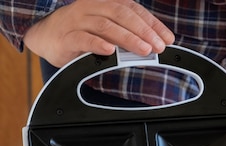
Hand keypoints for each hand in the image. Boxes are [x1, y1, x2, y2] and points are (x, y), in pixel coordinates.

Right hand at [23, 0, 173, 67]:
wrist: (47, 38)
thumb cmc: (82, 33)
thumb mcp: (107, 30)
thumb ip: (127, 34)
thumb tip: (154, 44)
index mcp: (104, 3)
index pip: (133, 9)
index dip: (152, 23)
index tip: (168, 39)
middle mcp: (91, 7)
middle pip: (120, 14)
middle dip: (143, 31)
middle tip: (159, 46)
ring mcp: (77, 20)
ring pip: (105, 25)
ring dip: (127, 38)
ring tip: (144, 50)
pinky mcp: (66, 37)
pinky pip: (83, 38)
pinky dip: (98, 44)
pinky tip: (110, 51)